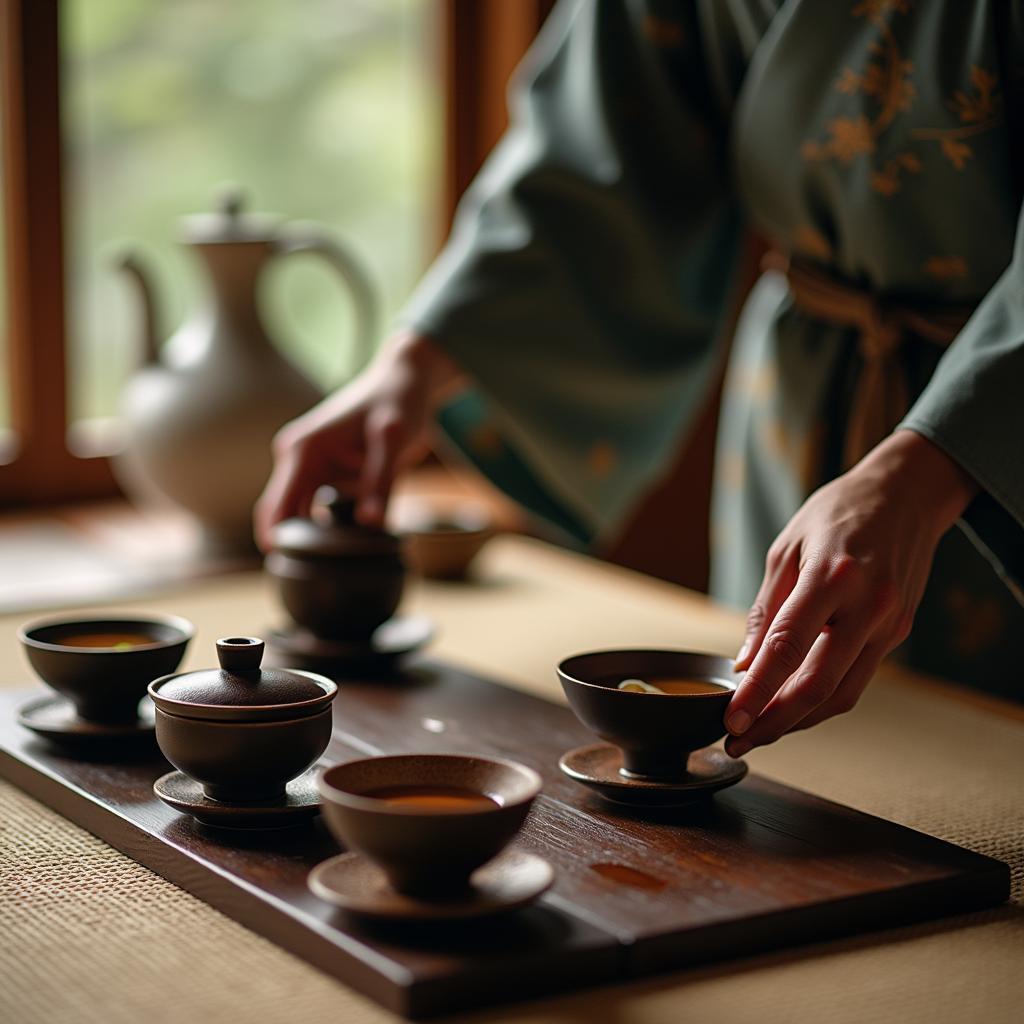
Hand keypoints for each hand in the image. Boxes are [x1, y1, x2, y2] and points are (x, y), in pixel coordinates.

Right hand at [253, 330, 462, 549]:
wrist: (405, 380)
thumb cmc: (398, 403)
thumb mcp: (394, 440)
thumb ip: (381, 482)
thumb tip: (370, 523)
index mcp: (304, 450)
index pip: (277, 506)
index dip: (277, 540)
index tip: (289, 570)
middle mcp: (297, 456)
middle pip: (281, 512)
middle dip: (294, 543)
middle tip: (317, 576)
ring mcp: (307, 464)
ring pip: (298, 512)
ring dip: (312, 536)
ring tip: (338, 561)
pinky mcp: (323, 470)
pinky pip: (315, 504)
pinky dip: (326, 524)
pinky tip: (347, 540)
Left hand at [725, 430, 977, 756]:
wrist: (905, 494)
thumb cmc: (837, 514)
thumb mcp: (786, 549)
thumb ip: (766, 611)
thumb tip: (745, 665)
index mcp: (833, 576)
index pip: (787, 648)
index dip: (757, 691)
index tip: (730, 718)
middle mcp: (868, 606)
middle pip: (818, 685)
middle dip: (774, 722)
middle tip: (736, 740)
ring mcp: (890, 623)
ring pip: (842, 694)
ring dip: (798, 721)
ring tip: (758, 732)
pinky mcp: (898, 632)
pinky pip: (856, 679)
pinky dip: (822, 699)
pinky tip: (790, 706)